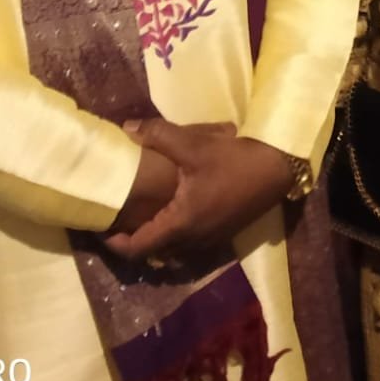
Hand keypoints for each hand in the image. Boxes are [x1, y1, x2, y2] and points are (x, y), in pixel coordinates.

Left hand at [103, 120, 293, 262]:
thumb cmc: (234, 159)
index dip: (115, 243)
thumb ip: (158, 135)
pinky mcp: (223, 233)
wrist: (278, 167)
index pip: (137, 248)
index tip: (101, 229)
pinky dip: (174, 234)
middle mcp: (193, 240)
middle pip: (153, 252)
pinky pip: (189, 243)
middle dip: (133, 240)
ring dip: (155, 237)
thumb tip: (127, 129)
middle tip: (118, 219)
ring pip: (172, 249)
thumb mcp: (194, 145)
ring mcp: (210, 240)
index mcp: (181, 224)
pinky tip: (174, 209)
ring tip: (143, 214)